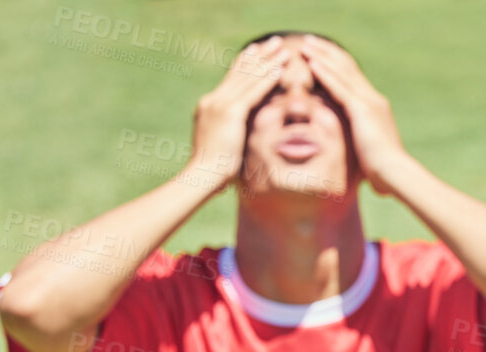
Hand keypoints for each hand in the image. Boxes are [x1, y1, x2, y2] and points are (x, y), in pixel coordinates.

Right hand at [183, 37, 291, 195]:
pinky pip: (253, 92)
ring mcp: (220, 105)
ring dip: (268, 62)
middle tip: (274, 42)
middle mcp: (213, 100)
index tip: (257, 50)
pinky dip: (267, 79)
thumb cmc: (212, 172)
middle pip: (240, 72)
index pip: (231, 79)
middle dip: (260, 56)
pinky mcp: (229, 113)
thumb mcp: (222, 146)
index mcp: (209, 106)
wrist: (202, 177)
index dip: (245, 63)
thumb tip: (238, 138)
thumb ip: (230, 134)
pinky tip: (280, 69)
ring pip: (248, 78)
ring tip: (284, 49)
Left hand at [299, 39, 410, 194]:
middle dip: (328, 53)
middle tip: (310, 41)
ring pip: (342, 72)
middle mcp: (374, 99)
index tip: (321, 54)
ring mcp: (369, 102)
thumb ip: (360, 143)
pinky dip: (325, 74)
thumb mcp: (369, 152)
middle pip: (348, 68)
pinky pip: (340, 87)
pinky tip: (312, 64)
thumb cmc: (384, 172)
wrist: (396, 174)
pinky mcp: (362, 110)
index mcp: (375, 107)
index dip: (337, 63)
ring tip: (305, 45)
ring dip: (323, 57)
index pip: (354, 78)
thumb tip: (353, 151)